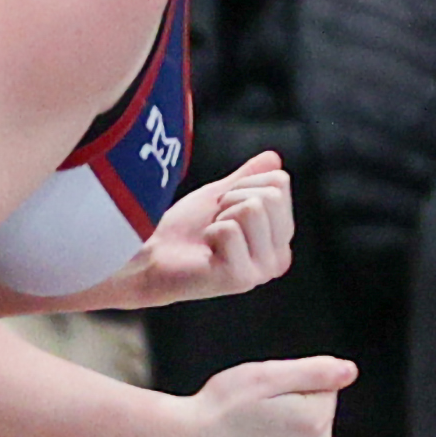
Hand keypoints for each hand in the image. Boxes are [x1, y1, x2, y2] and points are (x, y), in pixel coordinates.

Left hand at [126, 150, 297, 304]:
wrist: (155, 258)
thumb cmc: (186, 229)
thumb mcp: (221, 194)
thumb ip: (249, 178)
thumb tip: (273, 157)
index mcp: (280, 237)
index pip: (280, 182)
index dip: (243, 184)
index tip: (223, 206)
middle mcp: (279, 256)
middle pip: (272, 195)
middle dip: (233, 198)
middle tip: (215, 221)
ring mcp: (261, 270)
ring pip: (253, 209)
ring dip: (221, 216)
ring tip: (211, 236)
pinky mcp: (241, 279)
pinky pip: (230, 229)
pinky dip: (210, 232)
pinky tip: (206, 252)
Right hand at [168, 354, 357, 436]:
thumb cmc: (225, 404)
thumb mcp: (269, 376)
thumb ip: (315, 371)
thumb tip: (350, 370)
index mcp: (316, 422)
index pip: (324, 378)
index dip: (294, 375)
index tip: (268, 387)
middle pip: (319, 395)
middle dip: (292, 389)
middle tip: (259, 398)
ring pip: (308, 408)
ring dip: (284, 403)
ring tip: (255, 412)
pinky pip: (298, 423)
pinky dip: (280, 418)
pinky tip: (256, 424)